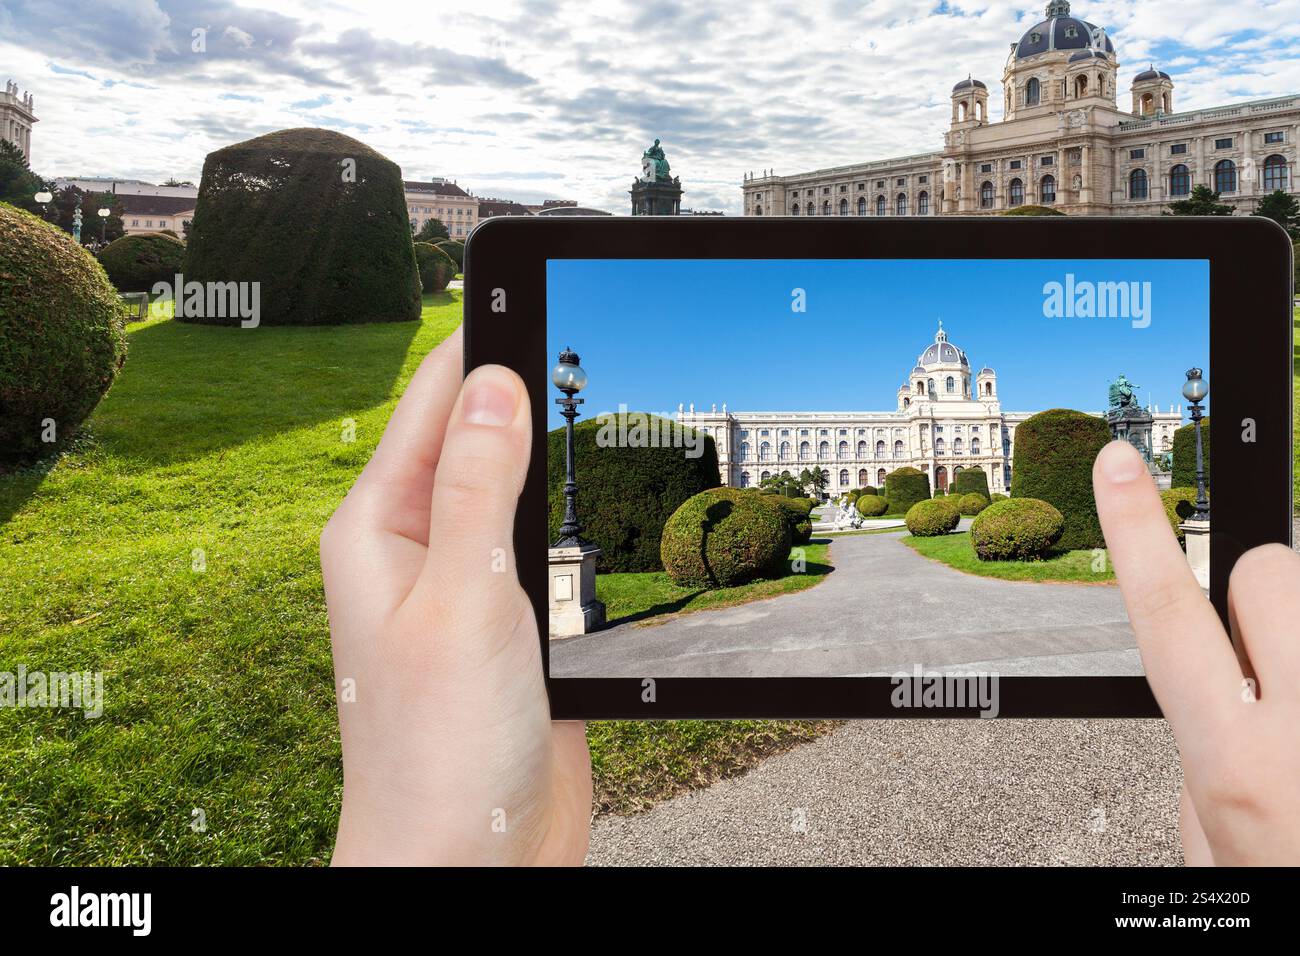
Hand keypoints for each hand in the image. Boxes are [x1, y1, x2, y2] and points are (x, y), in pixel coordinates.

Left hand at [322, 328, 590, 864]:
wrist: (470, 862)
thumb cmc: (438, 748)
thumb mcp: (461, 600)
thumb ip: (475, 488)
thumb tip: (494, 381)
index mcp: (377, 529)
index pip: (432, 401)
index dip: (482, 337)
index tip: (531, 279)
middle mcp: (416, 547)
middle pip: (476, 435)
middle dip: (529, 385)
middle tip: (592, 332)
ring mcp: (466, 585)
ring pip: (517, 488)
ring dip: (556, 448)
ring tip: (606, 392)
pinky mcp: (512, 622)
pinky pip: (544, 542)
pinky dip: (576, 510)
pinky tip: (611, 492)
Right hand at [1094, 440, 1299, 865]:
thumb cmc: (1296, 893)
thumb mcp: (1214, 855)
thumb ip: (1206, 768)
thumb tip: (1214, 704)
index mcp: (1240, 768)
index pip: (1168, 615)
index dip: (1135, 530)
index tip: (1120, 465)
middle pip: (1270, 575)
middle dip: (1257, 602)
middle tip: (1264, 666)